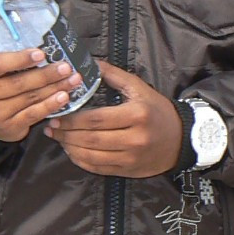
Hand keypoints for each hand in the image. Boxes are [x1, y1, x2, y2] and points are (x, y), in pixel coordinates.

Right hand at [0, 51, 83, 142]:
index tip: (41, 54)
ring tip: (72, 80)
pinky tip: (63, 97)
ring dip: (54, 88)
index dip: (20, 59)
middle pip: (18, 82)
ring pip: (29, 97)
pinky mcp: (8, 126)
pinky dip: (50, 105)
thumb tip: (48, 47)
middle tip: (66, 67)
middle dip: (46, 74)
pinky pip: (33, 114)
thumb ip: (13, 60)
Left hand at [45, 61, 182, 176]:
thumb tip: (88, 63)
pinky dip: (81, 161)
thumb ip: (113, 76)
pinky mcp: (128, 171)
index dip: (73, 119)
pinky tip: (72, 151)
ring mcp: (131, 158)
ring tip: (58, 138)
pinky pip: (98, 168)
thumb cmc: (158, 110)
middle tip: (51, 126)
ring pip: (92, 156)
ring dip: (70, 148)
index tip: (58, 114)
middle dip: (67, 134)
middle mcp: (134, 138)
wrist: (181, 139)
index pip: (96, 119)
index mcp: (136, 114)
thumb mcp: (140, 88)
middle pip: (91, 139)